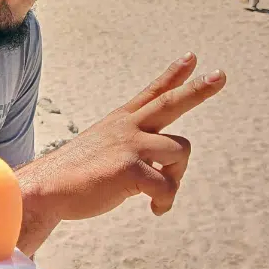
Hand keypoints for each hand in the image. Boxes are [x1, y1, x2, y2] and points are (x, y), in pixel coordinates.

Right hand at [32, 54, 225, 219]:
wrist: (47, 189)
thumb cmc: (73, 178)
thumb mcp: (101, 153)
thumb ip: (129, 153)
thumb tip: (157, 170)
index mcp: (120, 122)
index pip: (152, 92)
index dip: (173, 75)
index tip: (192, 58)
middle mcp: (128, 127)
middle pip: (171, 102)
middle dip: (198, 90)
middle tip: (221, 75)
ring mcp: (129, 145)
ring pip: (181, 151)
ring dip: (177, 178)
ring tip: (160, 196)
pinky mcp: (130, 168)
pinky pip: (167, 186)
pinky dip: (165, 201)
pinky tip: (156, 210)